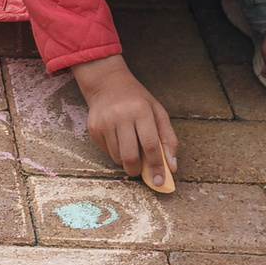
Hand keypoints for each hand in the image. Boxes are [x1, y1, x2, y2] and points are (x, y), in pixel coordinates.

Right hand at [73, 55, 178, 191]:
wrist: (107, 83)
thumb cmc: (137, 100)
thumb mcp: (158, 112)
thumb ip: (168, 138)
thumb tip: (172, 167)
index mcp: (141, 110)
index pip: (150, 145)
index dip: (157, 166)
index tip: (160, 181)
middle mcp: (121, 116)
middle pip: (130, 156)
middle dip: (137, 169)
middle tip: (141, 169)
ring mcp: (104, 123)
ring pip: (117, 157)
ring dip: (126, 160)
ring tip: (130, 146)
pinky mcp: (93, 128)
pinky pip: (106, 152)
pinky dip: (115, 152)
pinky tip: (118, 138)